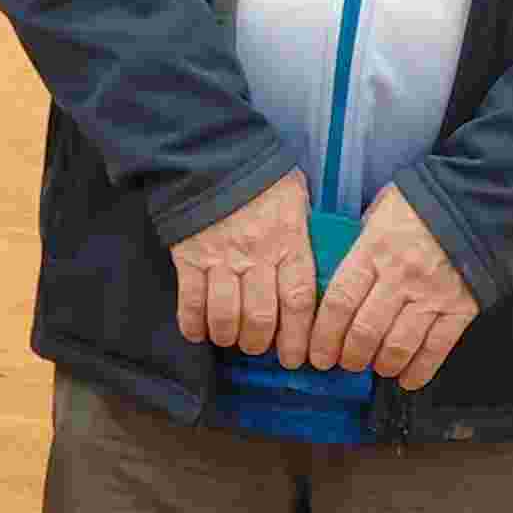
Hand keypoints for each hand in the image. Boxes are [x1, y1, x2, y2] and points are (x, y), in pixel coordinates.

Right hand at [169, 169, 318, 364]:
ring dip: (231, 337)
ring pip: (227, 316)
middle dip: (262, 342)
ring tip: (234, 339)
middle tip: (262, 348)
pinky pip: (190, 303)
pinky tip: (199, 332)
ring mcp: (221, 258)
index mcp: (289, 242)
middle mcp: (257, 255)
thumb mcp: (297, 199)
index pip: (299, 300)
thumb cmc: (261, 177)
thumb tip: (323, 267)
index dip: (299, 336)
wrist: (211, 155)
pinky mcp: (189, 258)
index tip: (299, 357)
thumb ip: (307, 235)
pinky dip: (194, 325)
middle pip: (262, 317)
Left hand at [307, 184, 476, 390]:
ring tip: (376, 367)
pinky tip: (408, 379)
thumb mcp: (379, 212)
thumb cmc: (420, 205)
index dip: (323, 336)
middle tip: (345, 363)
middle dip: (349, 356)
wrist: (475, 200)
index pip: (339, 302)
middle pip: (365, 331)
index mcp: (374, 250)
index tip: (317, 353)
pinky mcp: (461, 307)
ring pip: (398, 345)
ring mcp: (432, 294)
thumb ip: (359, 244)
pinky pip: (437, 348)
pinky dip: (420, 370)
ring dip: (382, 364)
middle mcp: (400, 276)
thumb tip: (336, 271)